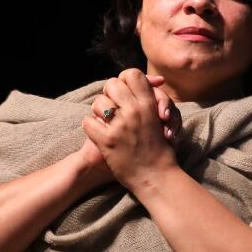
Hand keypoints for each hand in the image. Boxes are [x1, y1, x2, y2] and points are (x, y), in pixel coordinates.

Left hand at [82, 69, 180, 191]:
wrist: (156, 177)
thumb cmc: (161, 148)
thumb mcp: (164, 119)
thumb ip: (155, 99)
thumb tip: (154, 80)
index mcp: (149, 104)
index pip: (131, 74)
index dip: (124, 80)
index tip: (124, 91)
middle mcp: (134, 111)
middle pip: (111, 84)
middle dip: (110, 94)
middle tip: (113, 105)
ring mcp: (120, 126)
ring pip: (98, 103)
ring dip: (99, 112)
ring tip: (106, 121)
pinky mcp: (107, 141)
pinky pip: (88, 122)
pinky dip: (91, 127)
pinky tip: (99, 133)